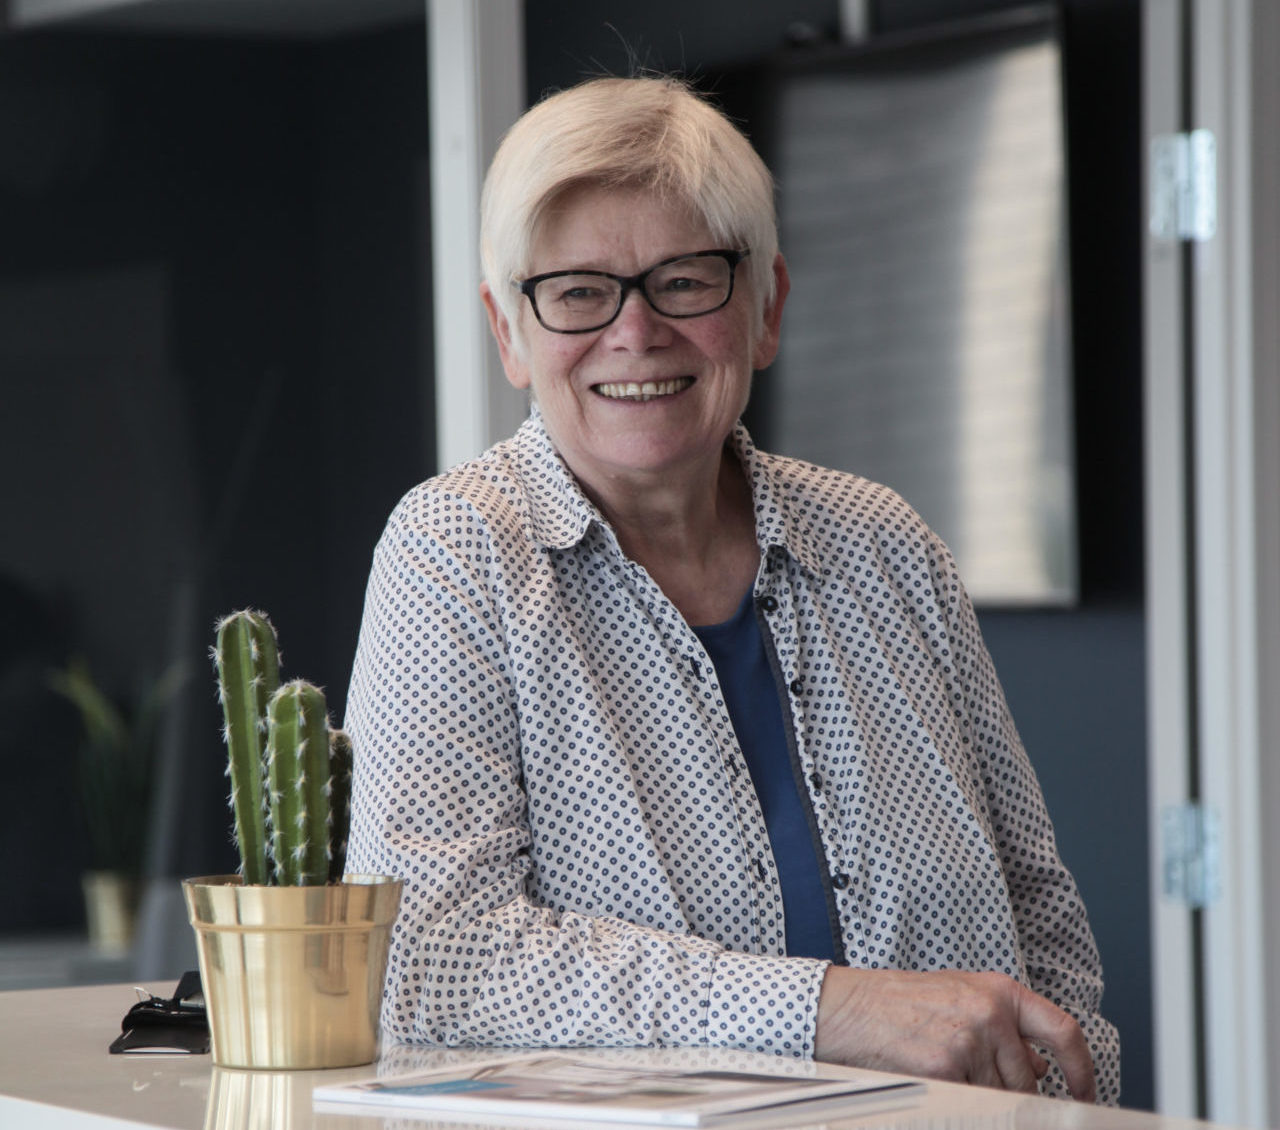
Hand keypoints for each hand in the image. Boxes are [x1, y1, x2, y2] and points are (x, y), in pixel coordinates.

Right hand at [813, 967, 1095, 1102]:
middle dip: (1008, 1091)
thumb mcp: (958, 998)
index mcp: (998, 990)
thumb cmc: (898, 1002)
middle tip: (971, 1079)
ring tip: (940, 1067)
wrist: (849, 1008)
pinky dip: (955, 1098)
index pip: (1062, 1030)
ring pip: (1000, 1096)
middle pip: (1028, 1079)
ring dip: (977, 1094)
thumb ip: (1003, 1026)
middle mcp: (990, 1011)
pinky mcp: (948, 1067)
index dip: (1082, 1068)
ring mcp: (970, 1039)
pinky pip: (972, 1102)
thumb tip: (1042, 1065)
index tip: (1084, 1092)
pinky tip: (930, 1076)